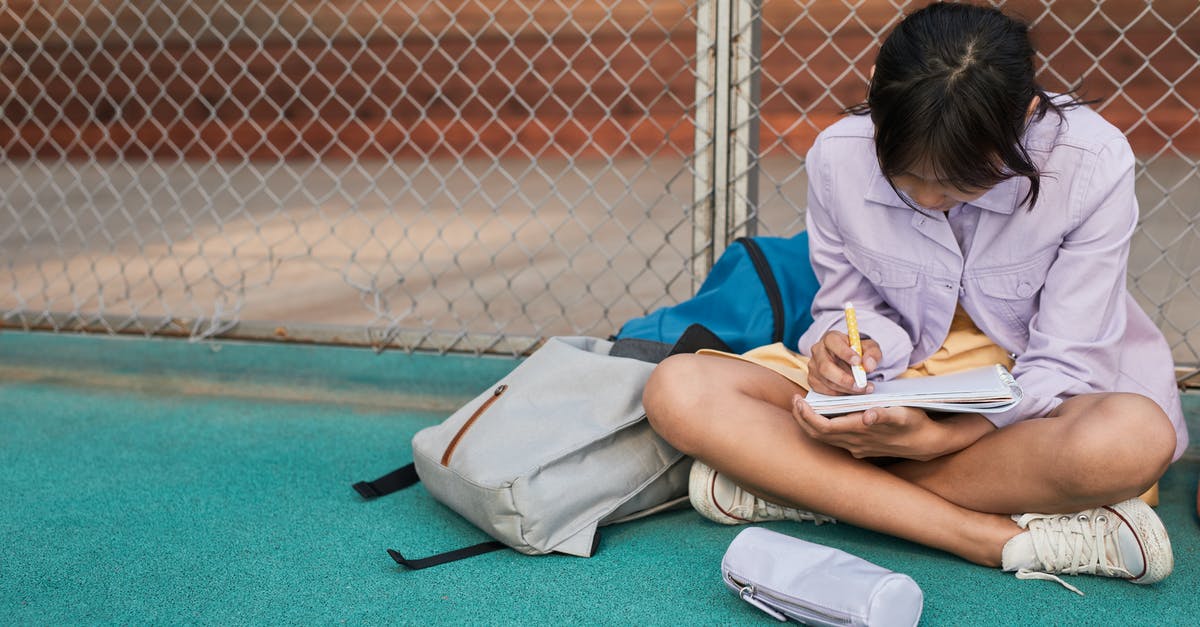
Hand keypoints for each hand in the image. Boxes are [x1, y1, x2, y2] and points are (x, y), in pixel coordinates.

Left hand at [791, 396, 950, 460]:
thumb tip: (868, 416)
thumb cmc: (914, 424)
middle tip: (794, 400)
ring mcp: (857, 448)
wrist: (927, 443)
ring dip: (810, 423)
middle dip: (802, 418)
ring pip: (824, 439)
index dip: (807, 416)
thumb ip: (885, 414)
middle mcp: (855, 443)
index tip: (798, 401)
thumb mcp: (903, 414)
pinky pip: (834, 439)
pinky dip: (822, 427)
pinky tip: (822, 415)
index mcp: (860, 432)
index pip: (824, 428)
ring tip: (803, 406)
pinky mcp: (861, 448)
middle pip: (818, 435)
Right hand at [807, 330, 881, 395]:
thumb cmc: (858, 353)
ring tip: (862, 388)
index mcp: (830, 338)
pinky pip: (825, 390)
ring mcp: (814, 366)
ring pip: (826, 381)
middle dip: (844, 379)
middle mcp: (818, 351)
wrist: (850, 361)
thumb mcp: (870, 349)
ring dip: (846, 388)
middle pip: (825, 366)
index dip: (845, 353)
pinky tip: (851, 390)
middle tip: (860, 384)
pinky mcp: (813, 379)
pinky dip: (840, 393)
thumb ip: (872, 354)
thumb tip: (868, 365)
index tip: (858, 362)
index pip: (833, 343)